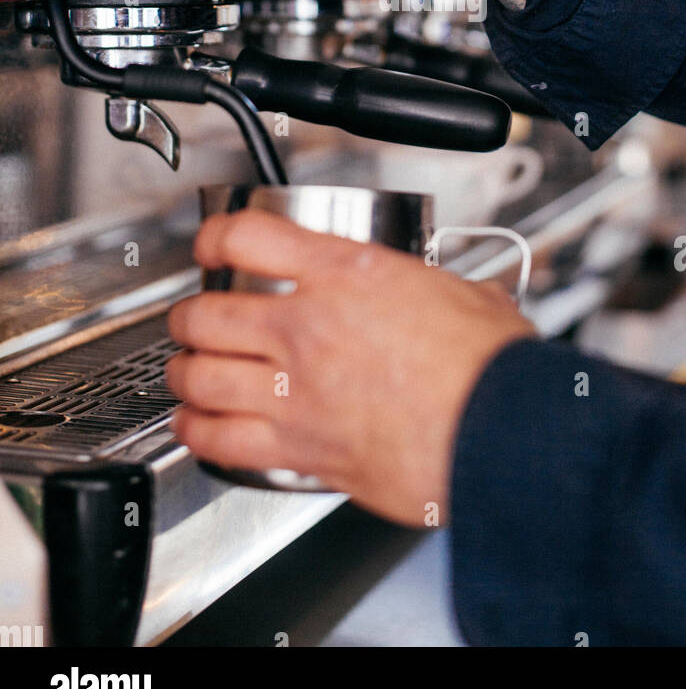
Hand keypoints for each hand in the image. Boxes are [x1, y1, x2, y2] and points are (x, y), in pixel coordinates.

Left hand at [166, 211, 534, 524]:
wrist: (498, 433)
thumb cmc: (489, 367)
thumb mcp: (466, 294)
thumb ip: (445, 292)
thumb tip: (472, 296)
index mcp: (344, 275)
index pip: (247, 237)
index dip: (217, 237)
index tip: (212, 245)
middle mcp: (306, 329)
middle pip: (206, 312)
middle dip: (189, 316)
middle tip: (194, 318)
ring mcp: (295, 392)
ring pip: (199, 377)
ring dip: (184, 373)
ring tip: (187, 372)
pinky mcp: (298, 451)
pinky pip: (219, 440)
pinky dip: (197, 431)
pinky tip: (197, 426)